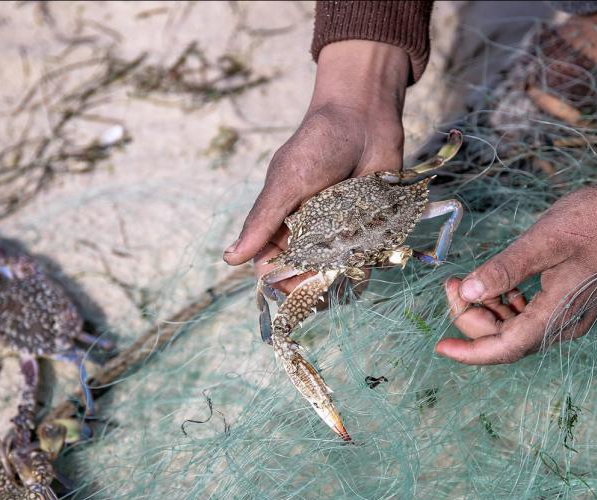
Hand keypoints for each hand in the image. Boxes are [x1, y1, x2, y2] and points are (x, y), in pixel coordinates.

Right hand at [222, 40, 409, 292]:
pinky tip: (367, 259)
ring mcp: (338, 232)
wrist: (364, 118)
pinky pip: (365, 257)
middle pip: (304, 274)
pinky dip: (365, 261)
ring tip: (344, 269)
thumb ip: (262, 221)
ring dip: (338, 274)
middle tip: (322, 282)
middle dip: (311, 283)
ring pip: (334, 270)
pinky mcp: (368, 228)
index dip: (279, 279)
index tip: (293, 284)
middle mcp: (308, 232)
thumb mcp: (286, 183)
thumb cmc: (318, 145)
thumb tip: (229, 259)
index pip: (272, 264)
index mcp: (280, 223)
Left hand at [435, 174, 596, 364]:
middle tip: (453, 283)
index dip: (469, 352)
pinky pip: (529, 314)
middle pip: (505, 338)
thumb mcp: (543, 241)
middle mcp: (563, 323)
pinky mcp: (570, 300)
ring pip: (516, 327)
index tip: (439, 345)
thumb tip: (470, 293)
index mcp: (556, 314)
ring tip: (466, 280)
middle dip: (472, 316)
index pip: (504, 348)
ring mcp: (569, 314)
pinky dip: (506, 303)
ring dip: (487, 309)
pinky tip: (495, 282)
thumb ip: (504, 270)